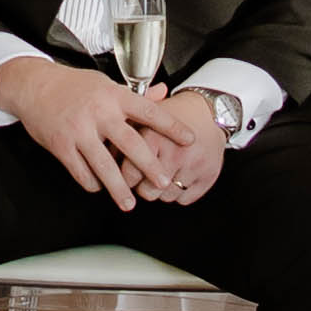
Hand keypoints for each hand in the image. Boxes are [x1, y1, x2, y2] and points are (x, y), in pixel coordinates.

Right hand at [0, 53, 170, 211]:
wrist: (33, 86)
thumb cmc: (73, 85)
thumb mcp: (105, 83)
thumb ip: (135, 94)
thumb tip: (164, 92)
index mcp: (113, 95)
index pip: (148, 112)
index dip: (170, 126)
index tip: (188, 139)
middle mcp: (98, 113)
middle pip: (130, 144)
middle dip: (149, 166)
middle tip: (162, 182)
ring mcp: (79, 130)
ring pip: (104, 165)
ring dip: (118, 187)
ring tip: (129, 203)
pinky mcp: (61, 145)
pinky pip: (81, 171)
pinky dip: (92, 183)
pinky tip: (98, 187)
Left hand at [122, 87, 226, 205]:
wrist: (208, 111)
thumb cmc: (170, 115)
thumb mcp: (144, 117)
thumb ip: (123, 136)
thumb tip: (102, 158)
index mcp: (154, 136)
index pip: (130, 175)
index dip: (125, 178)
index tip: (124, 176)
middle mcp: (175, 153)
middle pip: (147, 192)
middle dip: (142, 188)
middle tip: (143, 178)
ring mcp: (193, 166)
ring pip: (165, 197)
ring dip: (161, 191)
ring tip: (163, 173)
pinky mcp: (208, 176)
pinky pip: (184, 199)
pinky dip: (179, 192)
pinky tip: (178, 176)